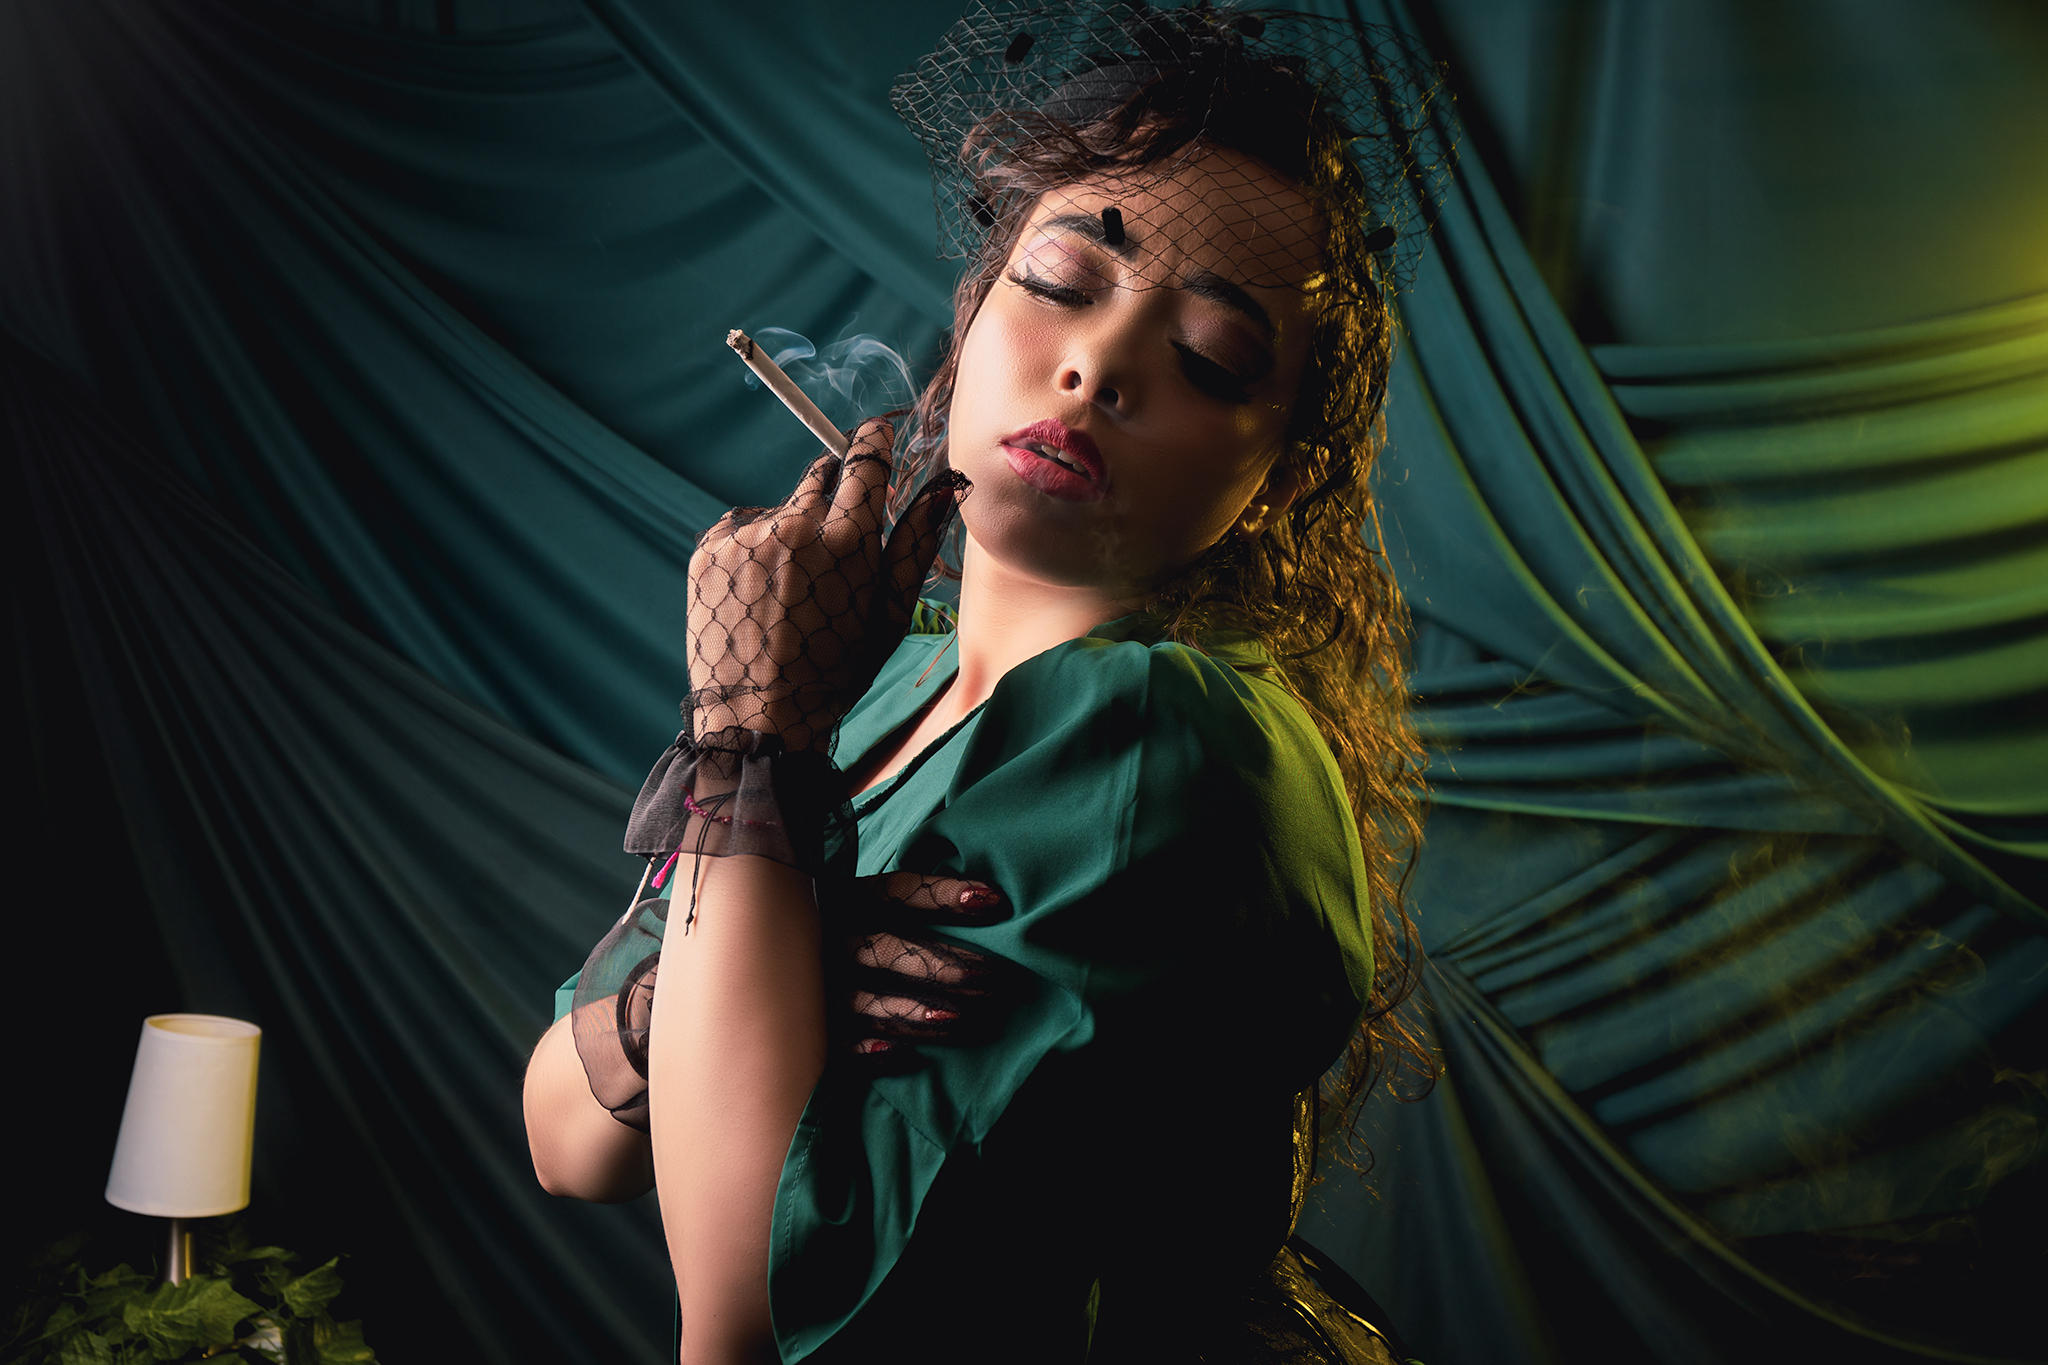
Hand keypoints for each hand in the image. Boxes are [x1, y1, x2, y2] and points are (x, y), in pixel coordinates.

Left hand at [686, 417, 967, 752]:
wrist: (759, 719)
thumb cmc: (836, 672)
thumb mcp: (890, 615)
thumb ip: (916, 543)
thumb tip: (946, 487)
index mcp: (849, 540)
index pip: (865, 458)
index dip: (873, 441)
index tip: (875, 433)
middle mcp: (796, 526)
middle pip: (821, 474)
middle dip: (833, 494)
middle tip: (832, 544)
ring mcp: (747, 536)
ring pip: (781, 506)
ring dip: (791, 530)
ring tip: (790, 590)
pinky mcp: (709, 550)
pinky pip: (741, 527)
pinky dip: (752, 548)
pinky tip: (759, 593)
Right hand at [828, 871, 1010, 1070]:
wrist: (757, 973)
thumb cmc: (843, 937)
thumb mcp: (863, 907)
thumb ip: (911, 906)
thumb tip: (987, 900)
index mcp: (844, 900)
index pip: (897, 891)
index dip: (943, 894)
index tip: (995, 900)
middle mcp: (827, 940)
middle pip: (887, 949)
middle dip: (942, 965)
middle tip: (992, 978)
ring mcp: (816, 987)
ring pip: (868, 1001)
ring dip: (914, 1011)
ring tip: (960, 1019)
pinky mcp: (810, 1029)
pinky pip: (836, 1044)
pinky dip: (866, 1052)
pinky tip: (903, 1056)